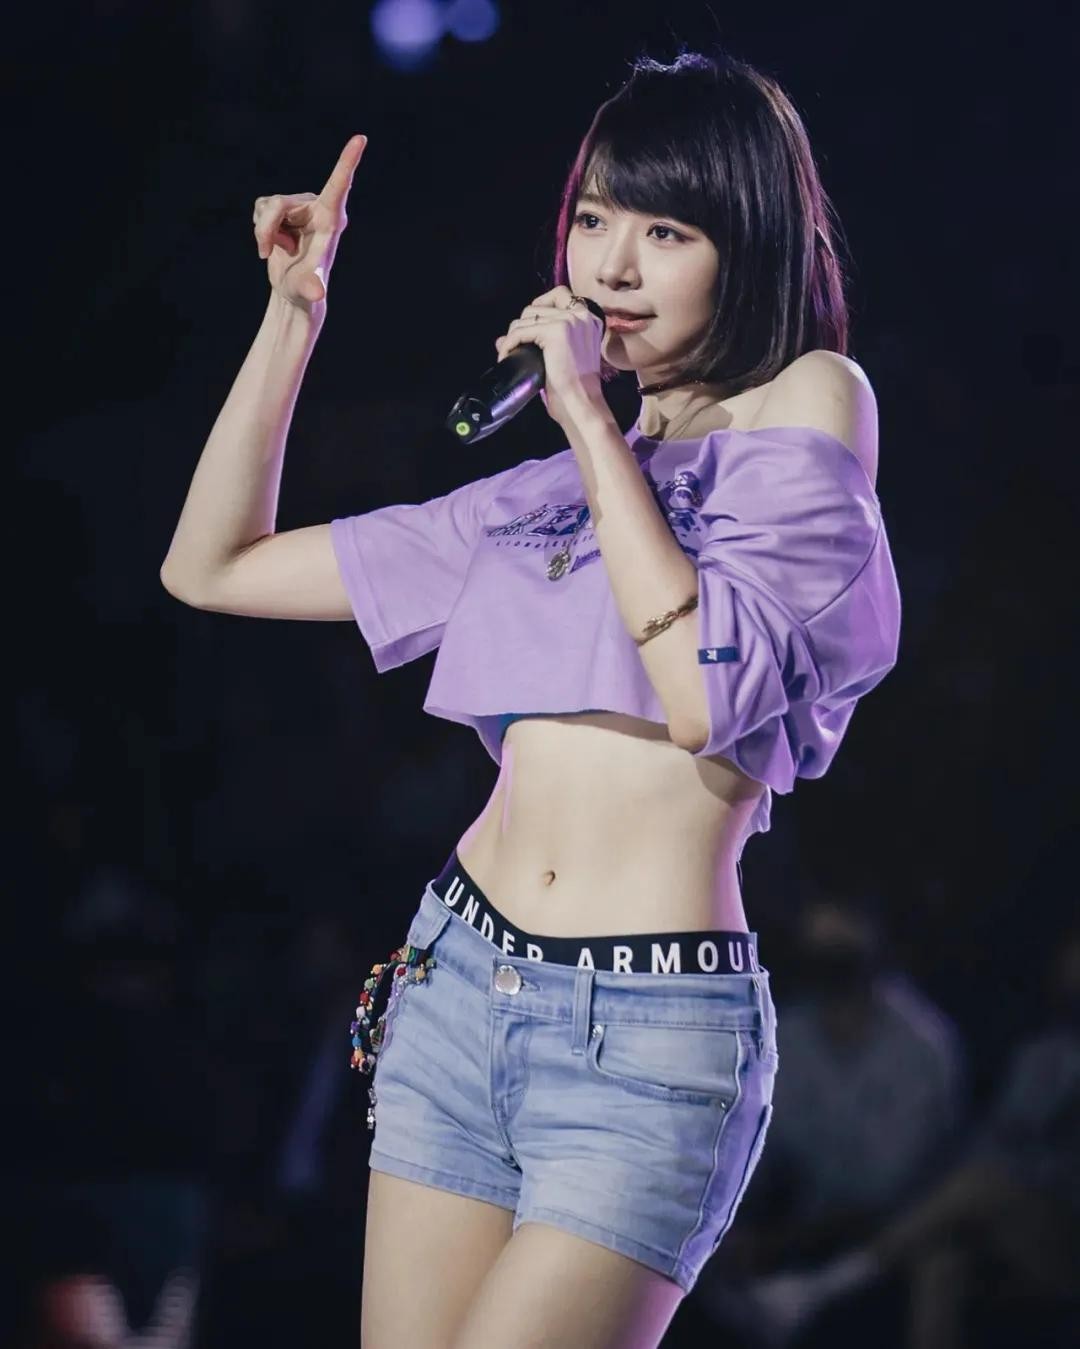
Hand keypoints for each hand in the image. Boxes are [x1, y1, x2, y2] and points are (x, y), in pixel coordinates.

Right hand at [252, 134, 366, 314]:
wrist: (293, 291)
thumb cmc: (305, 290)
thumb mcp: (308, 289)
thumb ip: (312, 288)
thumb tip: (317, 294)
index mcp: (332, 219)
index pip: (339, 185)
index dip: (348, 161)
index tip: (361, 138)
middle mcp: (318, 207)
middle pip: (279, 203)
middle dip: (266, 229)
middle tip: (270, 251)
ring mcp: (301, 206)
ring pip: (267, 205)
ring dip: (263, 230)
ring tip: (280, 249)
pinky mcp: (284, 208)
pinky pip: (261, 207)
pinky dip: (260, 227)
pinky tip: (275, 241)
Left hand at [494, 285, 606, 429]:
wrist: (582, 404)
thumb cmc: (573, 390)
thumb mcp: (559, 358)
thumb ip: (538, 343)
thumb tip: (501, 339)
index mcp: (589, 319)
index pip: (559, 294)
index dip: (540, 305)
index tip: (530, 326)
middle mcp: (582, 314)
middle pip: (537, 305)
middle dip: (522, 324)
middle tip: (516, 345)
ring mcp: (569, 320)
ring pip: (526, 317)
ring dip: (514, 335)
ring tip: (510, 354)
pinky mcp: (555, 331)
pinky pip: (520, 331)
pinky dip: (509, 344)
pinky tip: (506, 358)